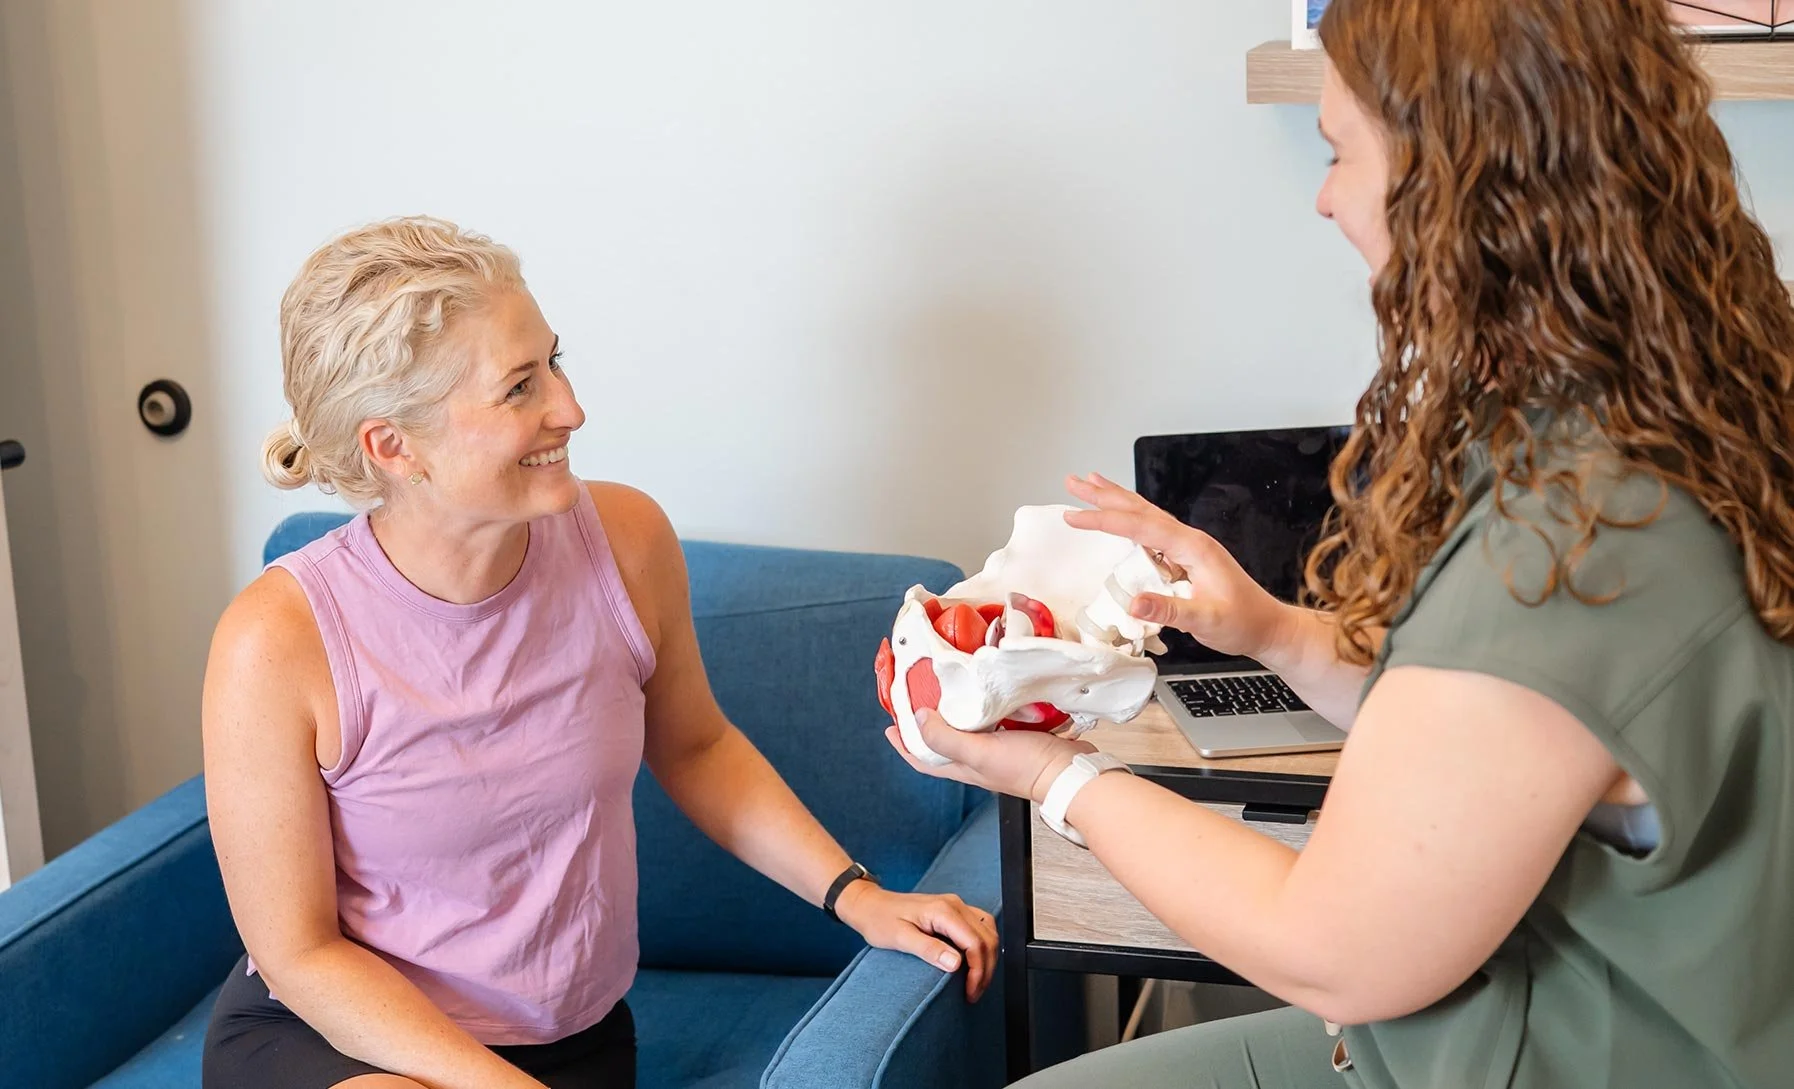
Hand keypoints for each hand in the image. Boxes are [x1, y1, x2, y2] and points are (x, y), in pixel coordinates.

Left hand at [834, 880, 998, 1001]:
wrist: (870, 905)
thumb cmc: (880, 921)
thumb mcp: (900, 938)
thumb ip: (928, 949)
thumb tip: (956, 964)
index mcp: (943, 911)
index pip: (975, 943)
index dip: (978, 971)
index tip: (970, 992)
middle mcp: (955, 904)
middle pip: (987, 938)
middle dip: (986, 969)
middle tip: (974, 993)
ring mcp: (956, 905)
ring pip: (988, 931)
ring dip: (988, 958)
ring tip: (977, 982)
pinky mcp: (953, 910)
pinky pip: (980, 926)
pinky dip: (983, 945)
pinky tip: (976, 962)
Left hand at [884, 709, 1095, 803]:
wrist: (1071, 772)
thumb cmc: (1027, 767)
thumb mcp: (979, 752)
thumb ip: (946, 739)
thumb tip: (918, 719)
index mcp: (964, 767)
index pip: (923, 759)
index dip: (903, 745)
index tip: (890, 725)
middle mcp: (978, 759)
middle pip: (944, 740)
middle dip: (929, 720)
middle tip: (919, 694)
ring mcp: (1000, 748)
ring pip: (970, 726)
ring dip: (959, 708)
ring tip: (950, 685)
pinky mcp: (1020, 736)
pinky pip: (997, 718)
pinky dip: (989, 704)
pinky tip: (990, 690)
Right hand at [1063, 472, 1291, 660]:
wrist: (1268, 626)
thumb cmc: (1243, 622)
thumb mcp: (1206, 620)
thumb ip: (1170, 611)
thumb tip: (1133, 604)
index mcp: (1193, 547)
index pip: (1140, 526)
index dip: (1104, 519)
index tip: (1074, 516)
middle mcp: (1189, 540)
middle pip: (1140, 509)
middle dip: (1104, 494)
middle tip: (1073, 482)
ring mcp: (1188, 547)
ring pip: (1145, 515)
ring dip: (1116, 501)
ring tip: (1091, 485)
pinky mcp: (1185, 557)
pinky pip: (1151, 531)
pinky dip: (1130, 519)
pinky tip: (1121, 519)